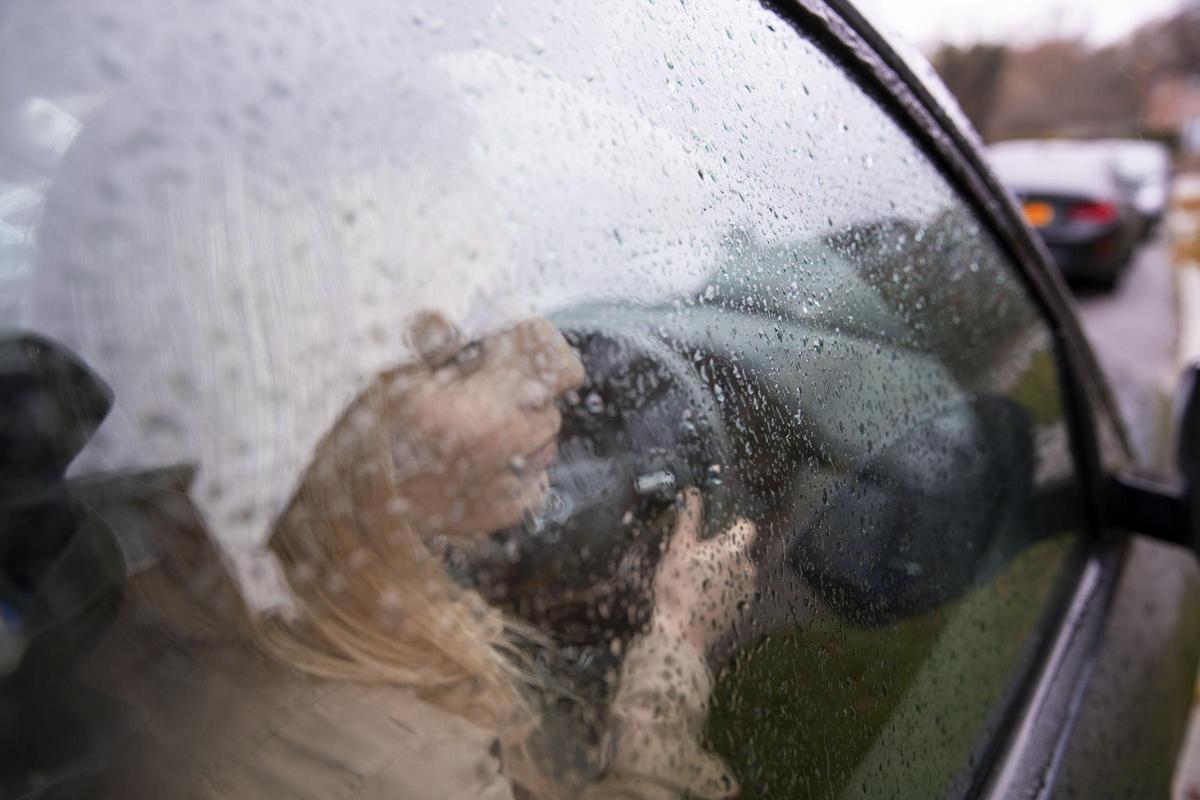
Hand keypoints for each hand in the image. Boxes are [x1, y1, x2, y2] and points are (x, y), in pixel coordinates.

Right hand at [650, 488, 757, 652]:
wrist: (681, 636)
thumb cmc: (678, 588)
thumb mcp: (678, 547)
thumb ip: (688, 517)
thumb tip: (691, 492)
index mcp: (734, 550)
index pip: (746, 527)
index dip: (732, 526)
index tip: (715, 532)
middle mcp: (747, 570)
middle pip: (739, 552)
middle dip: (721, 554)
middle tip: (696, 562)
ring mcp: (747, 593)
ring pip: (737, 574)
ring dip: (722, 574)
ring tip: (696, 584)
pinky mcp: (741, 613)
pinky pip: (734, 594)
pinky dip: (722, 594)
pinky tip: (701, 601)